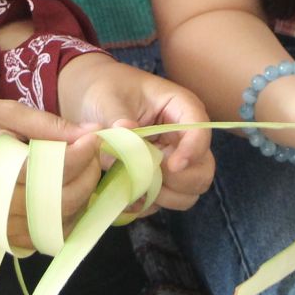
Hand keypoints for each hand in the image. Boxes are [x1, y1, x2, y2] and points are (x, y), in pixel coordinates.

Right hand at [0, 100, 101, 249]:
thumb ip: (46, 125)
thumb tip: (91, 133)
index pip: (55, 169)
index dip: (84, 155)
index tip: (95, 138)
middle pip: (61, 202)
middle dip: (88, 180)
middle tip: (94, 158)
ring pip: (55, 228)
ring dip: (79, 203)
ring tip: (81, 176)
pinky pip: (40, 239)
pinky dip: (59, 222)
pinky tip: (61, 198)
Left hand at [56, 53, 214, 211]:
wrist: (91, 99)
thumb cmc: (105, 90)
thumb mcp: (108, 98)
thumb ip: (115, 119)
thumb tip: (122, 138)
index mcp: (180, 108)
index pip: (200, 131)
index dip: (192, 151)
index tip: (170, 165)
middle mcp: (183, 138)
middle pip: (203, 170)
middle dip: (179, 180)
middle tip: (148, 175)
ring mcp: (173, 161)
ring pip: (188, 193)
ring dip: (164, 196)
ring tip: (134, 184)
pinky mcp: (158, 179)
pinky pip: (163, 202)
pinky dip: (148, 204)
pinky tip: (126, 195)